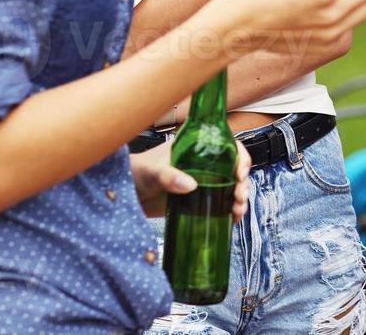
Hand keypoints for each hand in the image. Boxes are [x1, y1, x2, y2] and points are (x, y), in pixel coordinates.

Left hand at [131, 142, 251, 222]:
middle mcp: (204, 164)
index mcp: (197, 147)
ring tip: (237, 210)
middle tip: (239, 196)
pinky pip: (221, 204)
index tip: (241, 172)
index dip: (240, 157)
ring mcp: (203, 183)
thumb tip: (190, 185)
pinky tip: (232, 219)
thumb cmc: (136, 173)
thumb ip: (168, 176)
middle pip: (235, 169)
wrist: (123, 196)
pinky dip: (230, 211)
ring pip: (231, 187)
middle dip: (243, 183)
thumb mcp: (152, 171)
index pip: (229, 145)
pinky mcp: (198, 201)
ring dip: (240, 198)